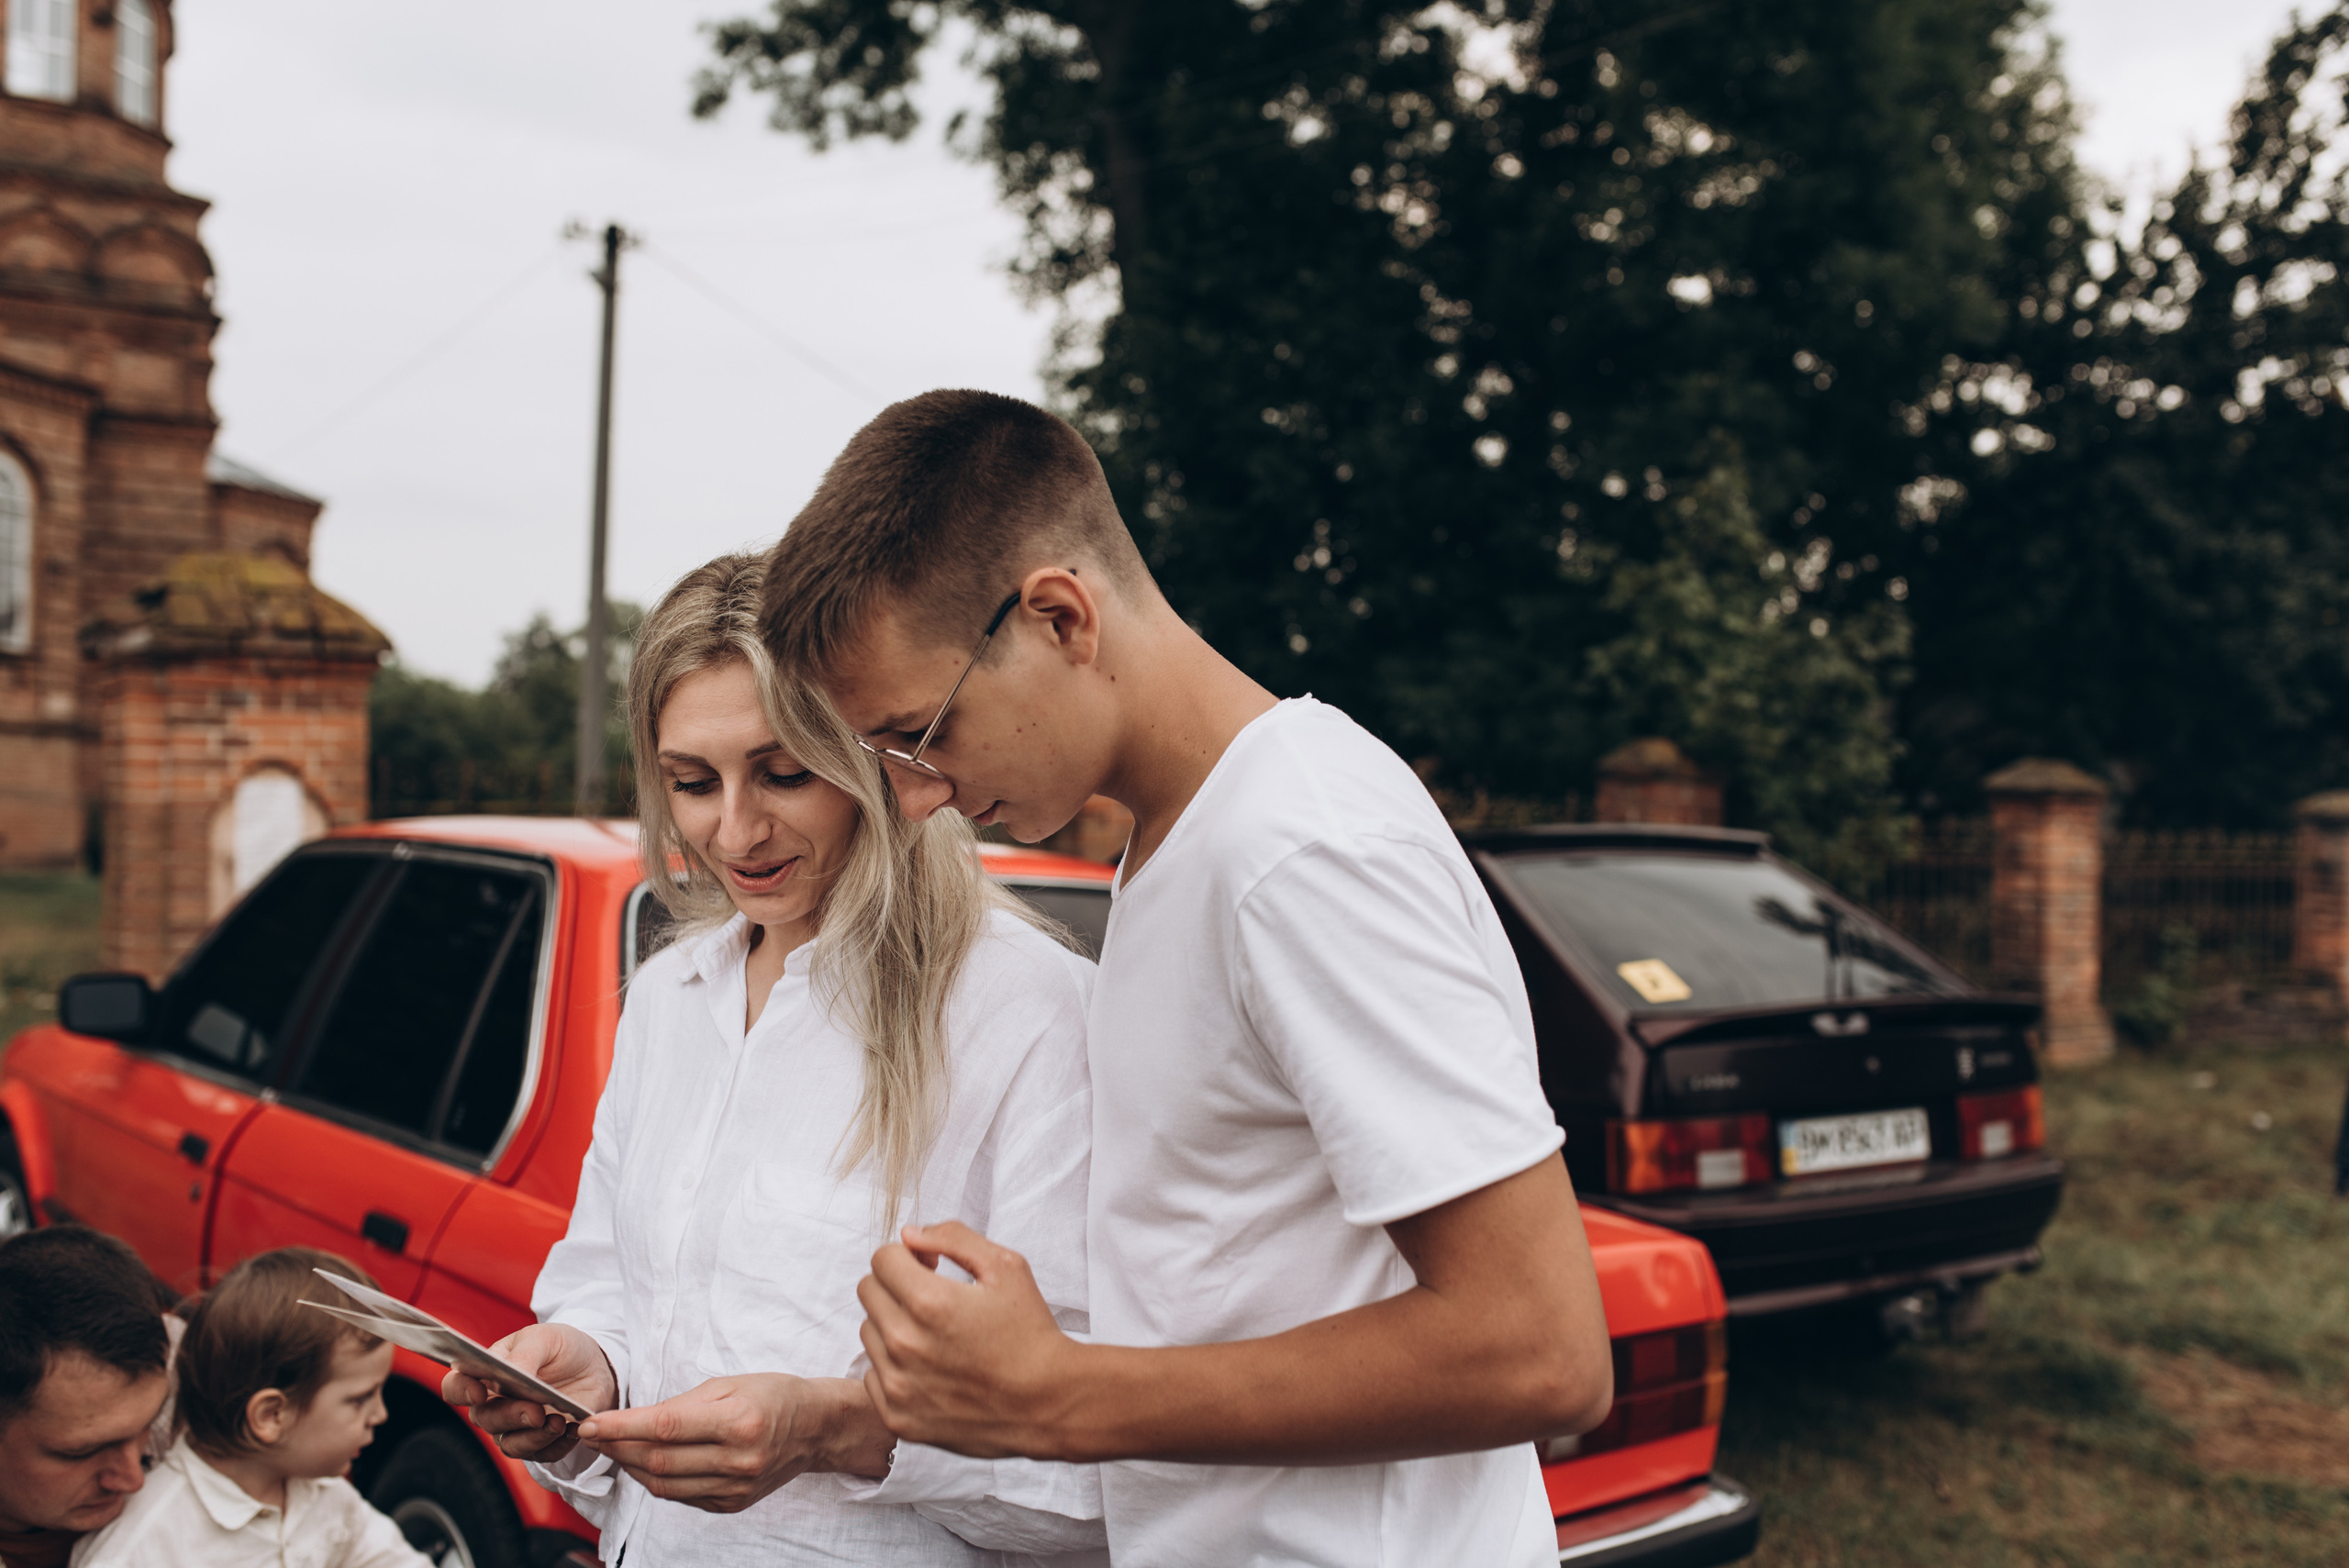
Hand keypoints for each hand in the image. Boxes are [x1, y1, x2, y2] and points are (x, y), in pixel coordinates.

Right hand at [441, 1323, 617, 1465]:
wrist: (596, 1365)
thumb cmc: (561, 1348)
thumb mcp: (545, 1338)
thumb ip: (525, 1354)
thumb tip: (512, 1372)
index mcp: (487, 1373)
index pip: (456, 1386)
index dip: (460, 1391)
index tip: (478, 1392)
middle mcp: (495, 1404)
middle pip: (485, 1419)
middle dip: (510, 1416)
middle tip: (536, 1411)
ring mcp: (516, 1427)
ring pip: (510, 1445)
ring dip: (534, 1437)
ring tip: (558, 1422)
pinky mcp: (540, 1442)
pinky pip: (542, 1455)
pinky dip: (556, 1445)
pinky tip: (572, 1430)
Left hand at [575, 1374, 889, 1511]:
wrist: (814, 1427)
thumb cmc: (772, 1395)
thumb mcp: (728, 1383)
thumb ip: (680, 1404)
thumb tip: (635, 1421)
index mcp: (738, 1421)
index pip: (664, 1427)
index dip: (621, 1427)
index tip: (591, 1424)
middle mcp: (738, 1459)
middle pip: (658, 1461)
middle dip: (618, 1448)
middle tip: (596, 1435)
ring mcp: (736, 1486)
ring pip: (664, 1485)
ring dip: (631, 1468)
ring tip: (615, 1448)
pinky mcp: (733, 1503)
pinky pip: (681, 1496)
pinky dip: (657, 1481)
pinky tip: (646, 1463)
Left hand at [856, 1221, 1080, 1458]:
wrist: (1047, 1402)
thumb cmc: (1030, 1335)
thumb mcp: (1006, 1267)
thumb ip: (953, 1238)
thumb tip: (910, 1235)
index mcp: (928, 1302)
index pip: (882, 1259)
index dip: (908, 1255)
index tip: (930, 1267)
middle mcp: (905, 1344)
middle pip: (869, 1291)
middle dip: (896, 1284)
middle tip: (931, 1297)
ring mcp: (899, 1385)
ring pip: (869, 1332)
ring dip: (893, 1325)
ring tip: (935, 1336)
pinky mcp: (898, 1417)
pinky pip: (872, 1376)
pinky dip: (894, 1367)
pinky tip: (930, 1368)